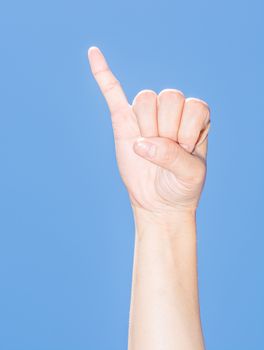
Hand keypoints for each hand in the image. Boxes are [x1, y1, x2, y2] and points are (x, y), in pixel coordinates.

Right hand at [88, 47, 210, 216]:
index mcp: (195, 117)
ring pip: (145, 99)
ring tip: (149, 148)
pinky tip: (93, 54)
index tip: (187, 153)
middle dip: (166, 130)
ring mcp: (146, 115)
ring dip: (147, 127)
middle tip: (165, 152)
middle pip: (167, 97)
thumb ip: (172, 157)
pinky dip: (103, 75)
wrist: (159, 202)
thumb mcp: (190, 175)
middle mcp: (172, 111)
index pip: (192, 105)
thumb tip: (142, 143)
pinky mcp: (123, 122)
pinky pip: (112, 93)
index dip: (187, 133)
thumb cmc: (180, 187)